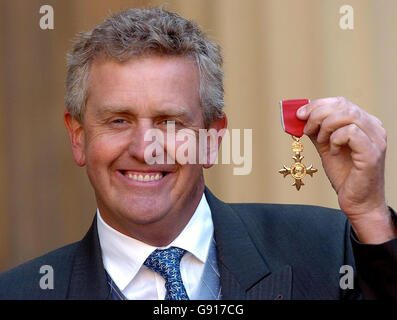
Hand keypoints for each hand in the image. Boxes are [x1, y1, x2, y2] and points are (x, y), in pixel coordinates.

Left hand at [297, 97, 395, 243]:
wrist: (357, 202)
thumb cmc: (344, 175)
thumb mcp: (326, 148)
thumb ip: (316, 132)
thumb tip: (298, 118)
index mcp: (364, 123)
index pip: (341, 102)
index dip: (317, 105)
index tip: (299, 115)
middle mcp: (373, 128)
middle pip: (343, 105)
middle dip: (317, 114)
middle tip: (306, 129)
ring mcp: (375, 139)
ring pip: (347, 115)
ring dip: (326, 126)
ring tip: (320, 141)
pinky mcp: (372, 153)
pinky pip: (350, 132)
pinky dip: (335, 139)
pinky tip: (333, 151)